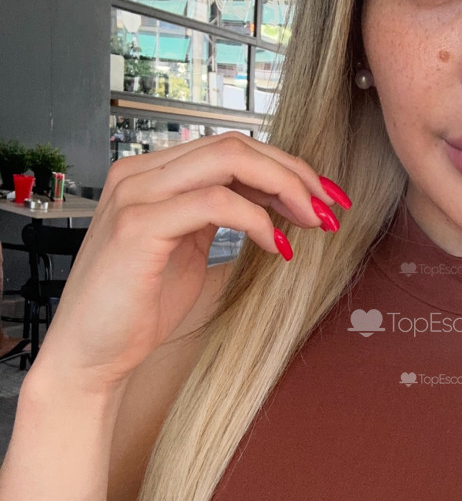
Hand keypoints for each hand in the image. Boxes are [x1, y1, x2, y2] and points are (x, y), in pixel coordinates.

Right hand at [31, 132, 349, 390]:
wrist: (91, 356)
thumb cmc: (138, 310)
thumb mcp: (189, 250)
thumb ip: (221, 218)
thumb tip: (276, 205)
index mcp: (153, 176)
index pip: (230, 148)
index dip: (284, 166)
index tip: (322, 197)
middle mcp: (140, 174)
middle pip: (235, 144)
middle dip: (293, 172)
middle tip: (331, 206)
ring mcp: (136, 195)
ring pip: (228, 160)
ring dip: (284, 188)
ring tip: (314, 222)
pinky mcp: (138, 226)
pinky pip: (215, 202)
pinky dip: (257, 219)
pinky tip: (277, 247)